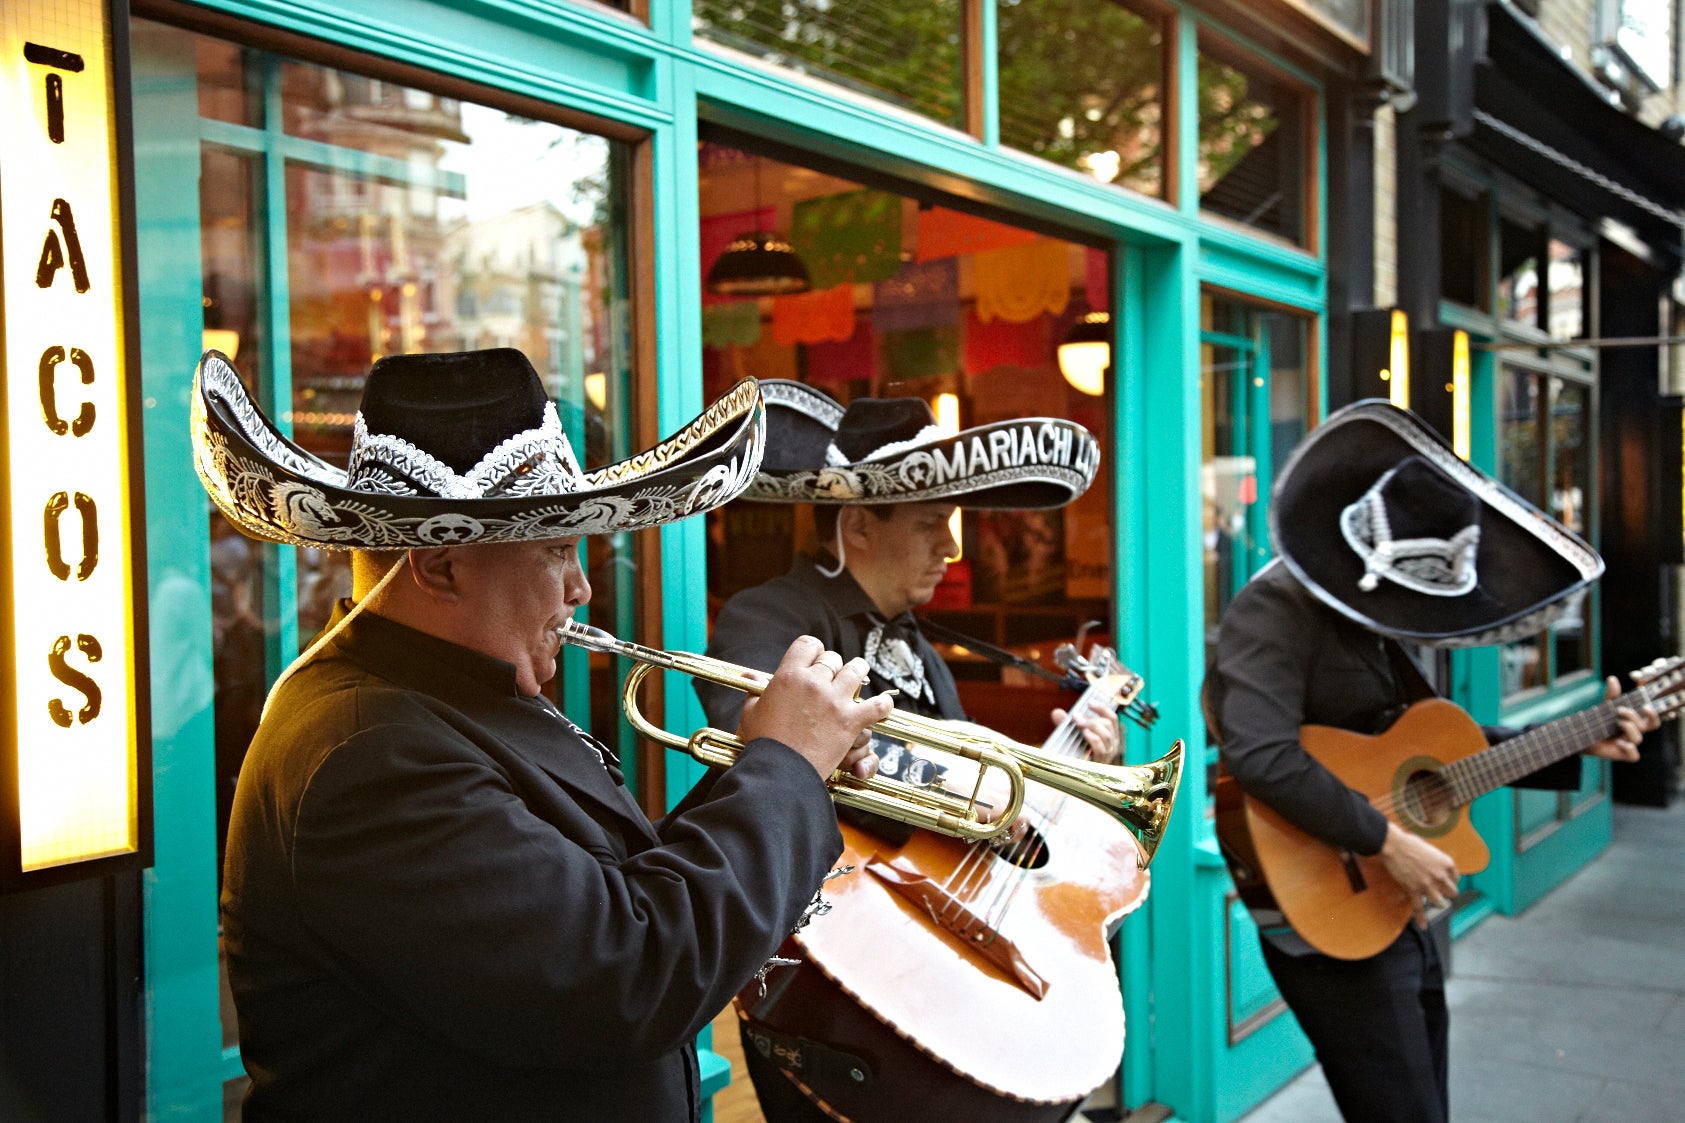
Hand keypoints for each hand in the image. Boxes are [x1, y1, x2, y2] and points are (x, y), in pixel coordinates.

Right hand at [737, 636, 893, 780]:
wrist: (779, 772)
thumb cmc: (763, 743)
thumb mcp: (751, 712)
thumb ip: (754, 690)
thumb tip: (749, 676)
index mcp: (788, 676)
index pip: (808, 644)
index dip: (813, 650)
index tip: (814, 659)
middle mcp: (813, 683)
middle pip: (833, 658)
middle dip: (834, 665)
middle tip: (833, 677)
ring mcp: (834, 701)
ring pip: (857, 671)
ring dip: (858, 673)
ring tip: (857, 678)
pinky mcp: (850, 721)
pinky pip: (877, 706)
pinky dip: (883, 705)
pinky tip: (882, 705)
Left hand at [1052, 697, 1120, 762]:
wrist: (1073, 775)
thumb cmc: (1075, 755)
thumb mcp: (1071, 737)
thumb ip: (1065, 725)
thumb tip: (1056, 712)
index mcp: (1109, 736)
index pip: (1112, 718)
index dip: (1102, 708)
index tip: (1089, 702)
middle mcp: (1112, 745)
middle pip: (1108, 724)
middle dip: (1092, 717)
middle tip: (1076, 716)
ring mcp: (1107, 755)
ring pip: (1106, 734)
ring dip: (1091, 725)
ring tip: (1078, 723)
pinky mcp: (1101, 763)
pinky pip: (1100, 747)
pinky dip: (1093, 738)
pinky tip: (1084, 733)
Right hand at [1378, 822, 1459, 927]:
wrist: (1394, 845)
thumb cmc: (1410, 843)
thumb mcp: (1431, 849)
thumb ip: (1437, 861)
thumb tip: (1437, 868)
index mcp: (1447, 863)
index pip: (1456, 878)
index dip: (1450, 880)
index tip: (1444, 880)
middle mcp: (1440, 876)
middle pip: (1452, 893)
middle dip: (1446, 892)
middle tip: (1440, 891)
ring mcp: (1427, 885)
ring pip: (1440, 902)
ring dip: (1437, 902)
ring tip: (1434, 901)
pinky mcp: (1414, 890)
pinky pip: (1419, 908)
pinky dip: (1421, 919)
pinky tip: (1424, 926)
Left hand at [1583, 676, 1656, 762]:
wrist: (1580, 735)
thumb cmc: (1596, 721)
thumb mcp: (1604, 707)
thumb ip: (1611, 695)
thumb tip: (1612, 679)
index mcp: (1634, 723)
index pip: (1652, 720)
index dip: (1653, 714)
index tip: (1644, 706)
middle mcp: (1633, 733)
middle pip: (1647, 727)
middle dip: (1635, 716)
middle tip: (1620, 710)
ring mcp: (1628, 744)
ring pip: (1639, 738)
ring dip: (1629, 728)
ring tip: (1617, 723)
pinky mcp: (1621, 754)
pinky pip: (1634, 756)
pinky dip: (1629, 748)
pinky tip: (1619, 742)